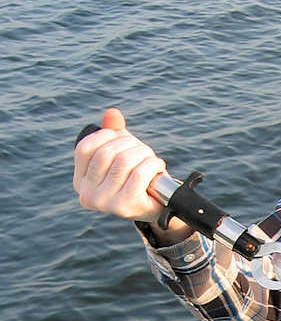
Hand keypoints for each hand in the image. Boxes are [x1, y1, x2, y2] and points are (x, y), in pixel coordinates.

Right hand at [73, 108, 190, 239]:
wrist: (158, 206)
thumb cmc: (136, 176)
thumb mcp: (122, 152)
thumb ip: (114, 132)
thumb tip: (112, 113)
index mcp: (81, 181)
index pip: (85, 148)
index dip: (106, 136)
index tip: (122, 140)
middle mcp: (88, 194)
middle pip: (107, 153)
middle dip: (130, 144)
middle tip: (143, 151)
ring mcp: (105, 203)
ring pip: (124, 161)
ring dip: (144, 154)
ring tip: (151, 159)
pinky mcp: (125, 207)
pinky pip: (140, 174)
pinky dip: (153, 165)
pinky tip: (157, 167)